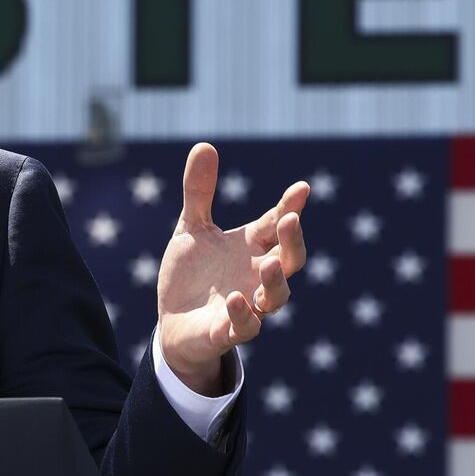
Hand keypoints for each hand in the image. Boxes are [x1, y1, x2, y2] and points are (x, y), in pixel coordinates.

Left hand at [155, 143, 309, 394]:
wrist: (173, 322)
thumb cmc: (192, 275)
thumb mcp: (191, 229)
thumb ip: (199, 192)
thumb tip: (204, 144)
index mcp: (251, 248)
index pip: (277, 224)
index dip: (290, 206)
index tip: (301, 188)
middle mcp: (255, 276)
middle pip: (289, 259)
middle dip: (293, 241)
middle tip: (291, 219)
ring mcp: (247, 305)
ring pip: (276, 296)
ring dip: (276, 281)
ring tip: (268, 262)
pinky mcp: (228, 331)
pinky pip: (244, 327)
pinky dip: (243, 314)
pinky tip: (235, 298)